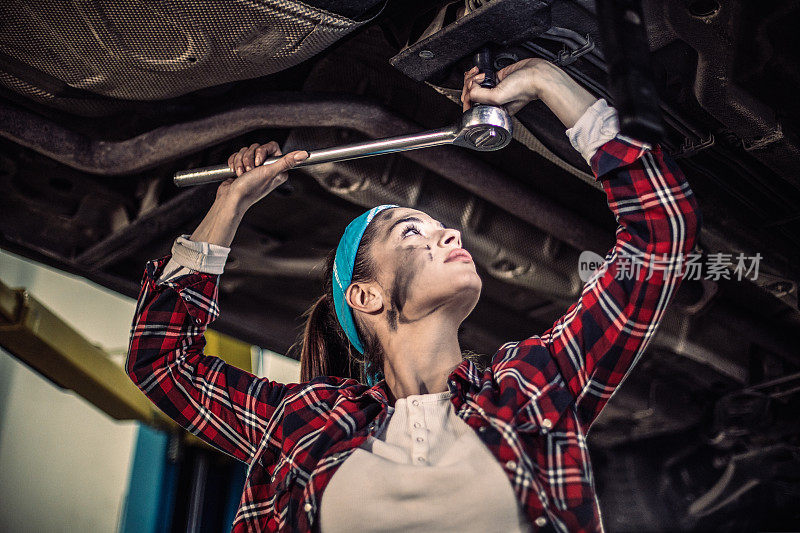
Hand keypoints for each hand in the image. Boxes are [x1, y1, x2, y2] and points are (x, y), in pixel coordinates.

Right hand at [188, 141, 307, 246]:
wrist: (231, 199)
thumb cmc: (250, 188)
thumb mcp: (270, 172)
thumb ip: (287, 162)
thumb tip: (305, 154)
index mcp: (278, 169)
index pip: (271, 147)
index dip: (262, 152)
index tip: (259, 162)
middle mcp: (267, 168)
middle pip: (257, 147)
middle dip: (249, 158)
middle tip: (250, 170)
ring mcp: (254, 168)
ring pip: (246, 151)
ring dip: (241, 162)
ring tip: (242, 174)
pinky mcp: (243, 168)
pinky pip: (237, 155)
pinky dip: (234, 163)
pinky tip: (235, 173)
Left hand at [461, 58, 597, 127]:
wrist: (536, 74)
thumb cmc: (524, 88)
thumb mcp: (498, 97)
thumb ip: (480, 96)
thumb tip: (470, 90)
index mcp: (493, 110)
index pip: (472, 107)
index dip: (466, 99)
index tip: (468, 93)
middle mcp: (493, 101)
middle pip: (471, 95)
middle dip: (468, 86)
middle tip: (474, 81)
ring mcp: (494, 89)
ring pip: (474, 85)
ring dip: (472, 78)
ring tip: (479, 75)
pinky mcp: (497, 78)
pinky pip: (481, 77)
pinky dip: (477, 73)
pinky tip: (480, 71)